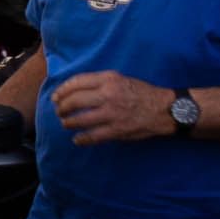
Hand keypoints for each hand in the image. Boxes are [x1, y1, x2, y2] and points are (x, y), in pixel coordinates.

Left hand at [51, 69, 180, 144]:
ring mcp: (111, 113)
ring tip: (66, 123)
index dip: (62, 91)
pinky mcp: (116, 130)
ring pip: (79, 119)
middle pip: (73, 101)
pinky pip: (92, 136)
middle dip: (62, 108)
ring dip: (68, 123)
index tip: (56, 97)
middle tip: (59, 112)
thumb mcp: (120, 79)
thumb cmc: (141, 92)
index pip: (76, 83)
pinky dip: (81, 139)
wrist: (163, 108)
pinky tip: (77, 139)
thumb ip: (99, 82)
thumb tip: (74, 89)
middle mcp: (108, 95)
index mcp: (108, 80)